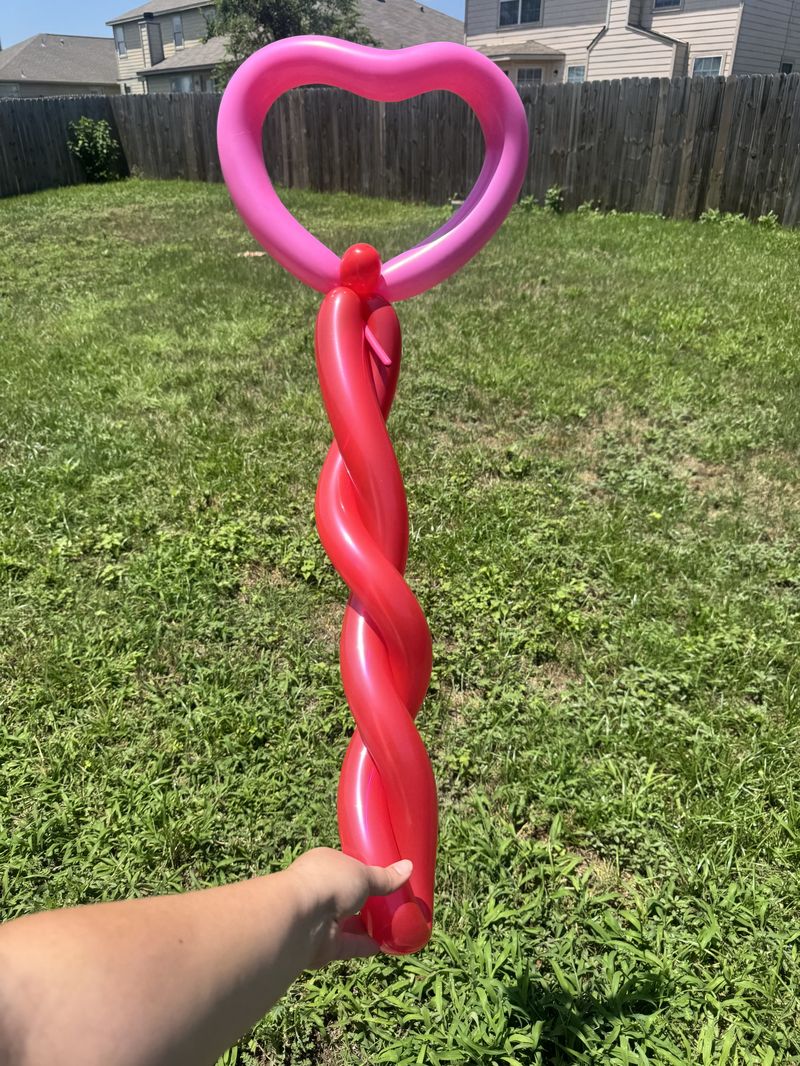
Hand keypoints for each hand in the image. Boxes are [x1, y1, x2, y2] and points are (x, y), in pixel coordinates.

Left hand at [287, 848, 412, 966]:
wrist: (302, 918)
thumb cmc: (329, 881)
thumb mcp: (363, 875)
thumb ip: (385, 877)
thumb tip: (408, 867)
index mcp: (323, 865)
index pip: (344, 867)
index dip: (360, 871)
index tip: (380, 876)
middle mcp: (319, 890)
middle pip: (345, 896)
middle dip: (363, 901)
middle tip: (388, 903)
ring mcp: (320, 918)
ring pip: (346, 922)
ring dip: (364, 925)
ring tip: (389, 925)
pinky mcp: (324, 944)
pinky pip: (348, 944)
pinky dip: (363, 945)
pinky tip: (382, 946)